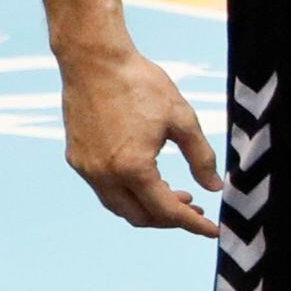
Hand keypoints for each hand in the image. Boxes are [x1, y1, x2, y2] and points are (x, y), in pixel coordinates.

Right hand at [62, 41, 223, 238]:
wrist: (94, 60)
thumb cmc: (140, 84)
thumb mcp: (182, 118)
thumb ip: (200, 157)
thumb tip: (214, 187)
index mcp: (132, 167)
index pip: (167, 211)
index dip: (193, 225)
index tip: (213, 230)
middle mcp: (103, 174)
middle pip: (139, 217)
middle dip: (170, 219)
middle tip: (195, 207)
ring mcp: (86, 168)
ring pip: (119, 206)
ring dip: (147, 207)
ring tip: (176, 193)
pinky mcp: (76, 157)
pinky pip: (104, 189)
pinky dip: (128, 193)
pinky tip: (147, 178)